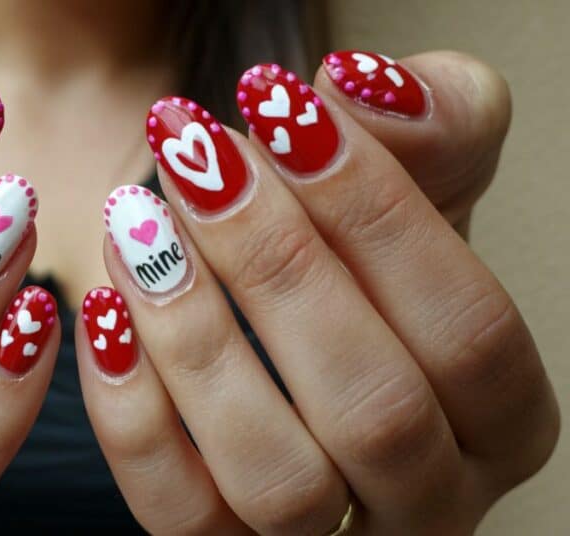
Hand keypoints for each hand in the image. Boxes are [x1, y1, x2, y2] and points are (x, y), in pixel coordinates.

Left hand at [77, 51, 558, 534]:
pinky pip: (177, 512)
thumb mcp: (428, 182)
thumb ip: (436, 128)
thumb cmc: (367, 261)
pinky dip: (132, 413)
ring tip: (140, 224)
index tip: (285, 113)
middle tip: (199, 158)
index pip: (469, 330)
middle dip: (278, 268)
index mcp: (502, 417)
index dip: (381, 217)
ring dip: (197, 339)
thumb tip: (365, 94)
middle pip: (375, 408)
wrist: (296, 313)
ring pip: (276, 478)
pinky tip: (104, 307)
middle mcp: (428, 496)